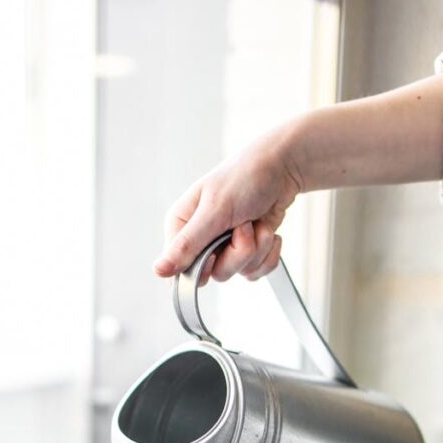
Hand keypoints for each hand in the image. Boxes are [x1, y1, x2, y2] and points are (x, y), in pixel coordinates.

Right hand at [153, 125, 301, 283]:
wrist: (284, 168)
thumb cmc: (246, 177)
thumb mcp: (214, 211)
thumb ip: (187, 244)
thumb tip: (158, 270)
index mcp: (182, 225)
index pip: (179, 268)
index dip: (202, 267)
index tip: (215, 252)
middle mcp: (201, 239)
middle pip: (214, 274)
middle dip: (237, 252)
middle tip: (243, 225)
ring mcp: (225, 247)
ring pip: (237, 273)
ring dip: (257, 248)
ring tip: (257, 222)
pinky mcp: (246, 252)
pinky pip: (256, 272)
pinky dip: (268, 253)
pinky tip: (268, 230)